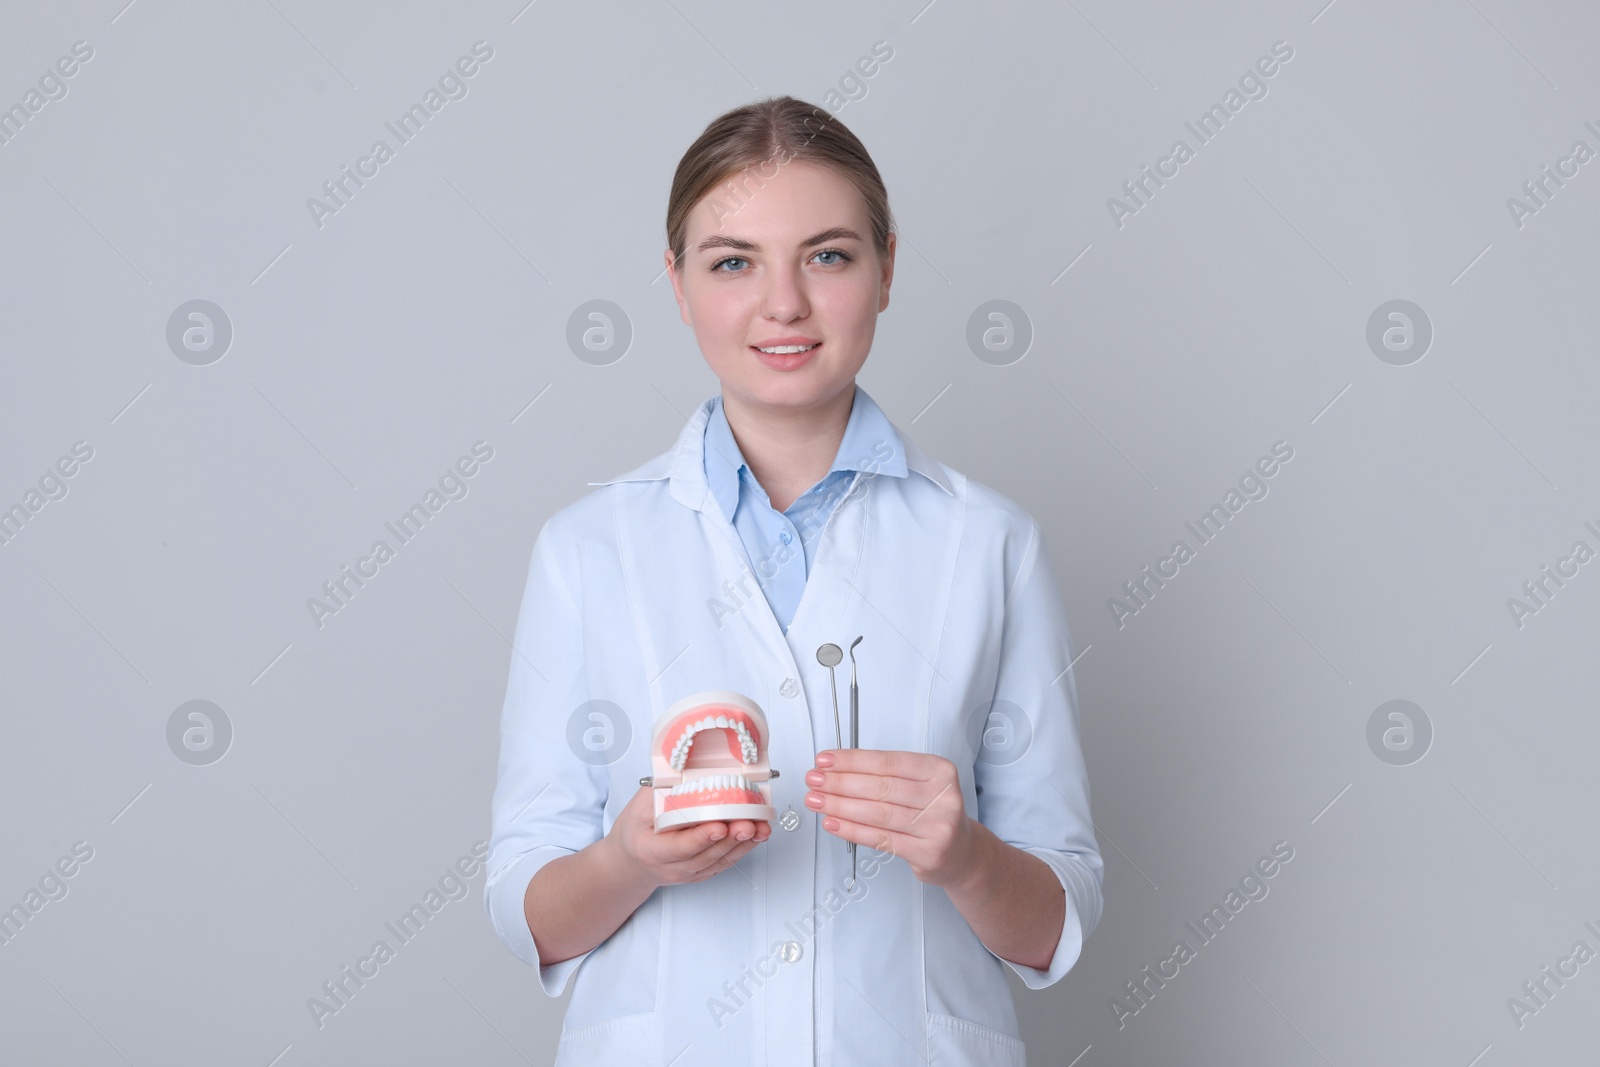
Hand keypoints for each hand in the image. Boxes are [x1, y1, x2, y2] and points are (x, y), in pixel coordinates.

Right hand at [604, 784, 770, 889]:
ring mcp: (688, 874)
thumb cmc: (635, 831)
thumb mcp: (638, 807)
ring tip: (760, 826)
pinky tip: (756, 834)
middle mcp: (672, 867)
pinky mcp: (702, 873)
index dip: (701, 837)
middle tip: (749, 823)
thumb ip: (661, 791)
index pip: (680, 846)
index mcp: (652, 850)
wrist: (631, 861)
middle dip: (730, 838)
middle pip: (706, 855)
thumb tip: (686, 769)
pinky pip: (724, 862)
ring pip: (719, 861)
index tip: (719, 826)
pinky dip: (743, 848)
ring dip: (743, 844)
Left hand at [803, 749, 978, 888]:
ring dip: (840, 806)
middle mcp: (942, 797)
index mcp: (940, 771)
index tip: (825, 760)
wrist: (962, 852)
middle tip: (814, 780)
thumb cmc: (933, 813)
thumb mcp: (921, 784)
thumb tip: (836, 768)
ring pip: (878, 813)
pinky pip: (881, 839)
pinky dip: (852, 830)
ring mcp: (937, 827)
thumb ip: (886, 774)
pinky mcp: (927, 853)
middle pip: (881, 787)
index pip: (888, 762)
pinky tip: (833, 823)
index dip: (852, 761)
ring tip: (817, 800)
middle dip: (840, 783)